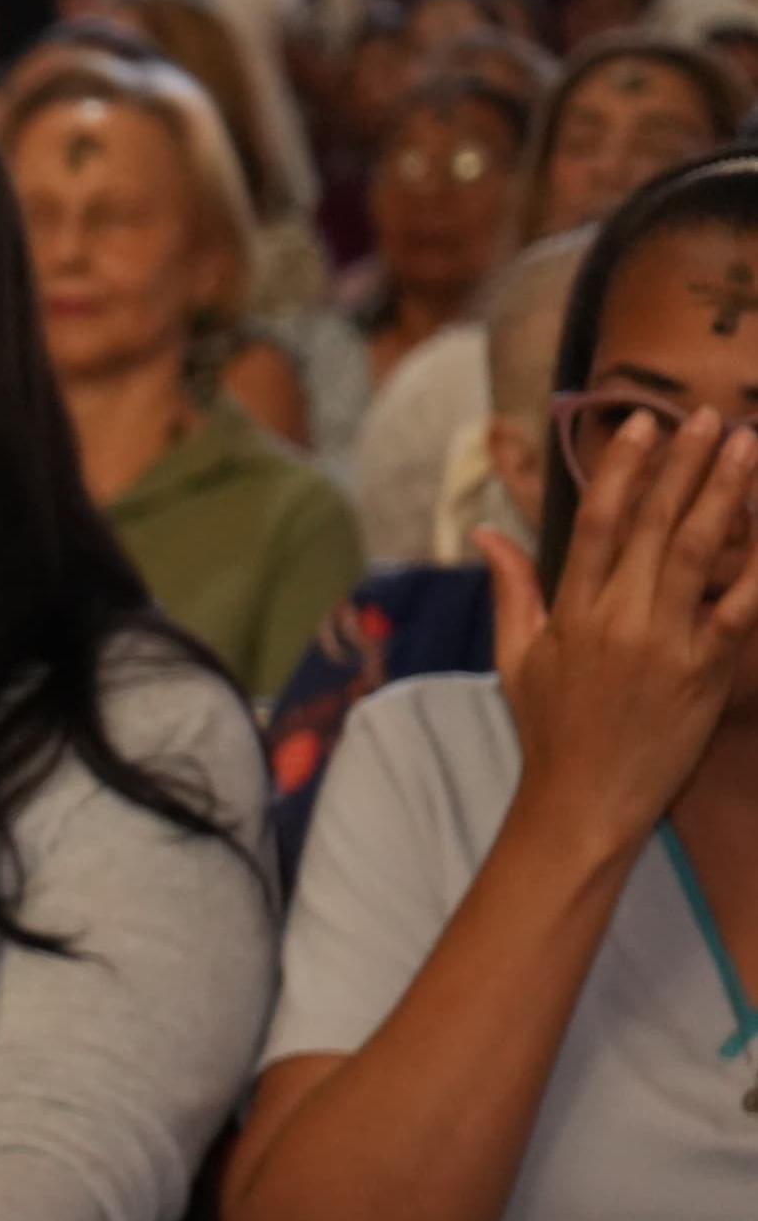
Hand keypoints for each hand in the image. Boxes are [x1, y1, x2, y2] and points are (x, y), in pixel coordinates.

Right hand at [474, 406, 757, 851]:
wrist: (585, 803)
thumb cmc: (550, 731)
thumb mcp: (516, 658)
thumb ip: (511, 589)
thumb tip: (488, 534)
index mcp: (572, 611)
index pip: (599, 522)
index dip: (621, 469)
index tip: (642, 425)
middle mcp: (618, 619)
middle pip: (654, 524)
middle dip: (683, 464)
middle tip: (708, 417)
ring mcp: (665, 644)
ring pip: (699, 550)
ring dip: (726, 493)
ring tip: (747, 447)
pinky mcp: (705, 671)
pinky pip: (741, 607)